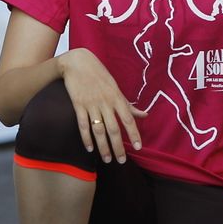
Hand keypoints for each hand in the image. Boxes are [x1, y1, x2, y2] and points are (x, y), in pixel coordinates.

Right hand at [60, 48, 142, 162]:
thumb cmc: (99, 75)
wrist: (78, 63)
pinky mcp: (78, 105)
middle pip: (114, 129)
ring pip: (99, 130)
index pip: (128, 119)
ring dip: (103, 146)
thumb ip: (128, 104)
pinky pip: (83, 125)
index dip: (134, 134)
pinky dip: (86, 138)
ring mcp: (91, 104)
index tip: (138, 147)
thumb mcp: (116, 87)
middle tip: (121, 160)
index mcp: (117, 97)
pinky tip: (90, 148)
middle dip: (118, 147)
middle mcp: (106, 102)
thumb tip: (144, 115)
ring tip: (107, 159)